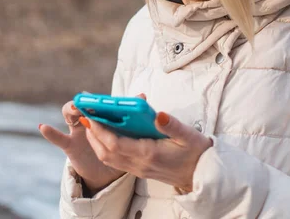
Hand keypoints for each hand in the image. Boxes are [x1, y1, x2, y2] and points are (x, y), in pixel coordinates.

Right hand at [39, 100, 124, 194]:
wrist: (108, 172)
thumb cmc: (118, 147)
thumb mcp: (129, 131)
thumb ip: (133, 113)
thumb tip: (142, 97)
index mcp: (100, 113)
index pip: (97, 100)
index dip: (96, 97)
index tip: (99, 95)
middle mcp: (87, 119)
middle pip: (81, 104)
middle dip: (83, 101)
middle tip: (87, 100)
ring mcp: (77, 131)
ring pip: (69, 116)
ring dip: (70, 110)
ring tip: (74, 109)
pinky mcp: (71, 145)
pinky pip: (59, 139)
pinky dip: (50, 133)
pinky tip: (44, 127)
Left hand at [81, 110, 212, 190]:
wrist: (203, 175)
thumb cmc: (196, 152)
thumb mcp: (188, 135)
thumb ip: (171, 125)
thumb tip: (157, 114)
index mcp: (149, 154)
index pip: (116, 144)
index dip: (100, 130)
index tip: (92, 116)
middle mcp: (140, 164)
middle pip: (106, 152)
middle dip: (93, 135)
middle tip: (86, 116)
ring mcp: (138, 169)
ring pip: (108, 158)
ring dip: (97, 142)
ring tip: (92, 124)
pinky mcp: (139, 170)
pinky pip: (116, 161)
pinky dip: (105, 148)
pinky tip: (106, 135)